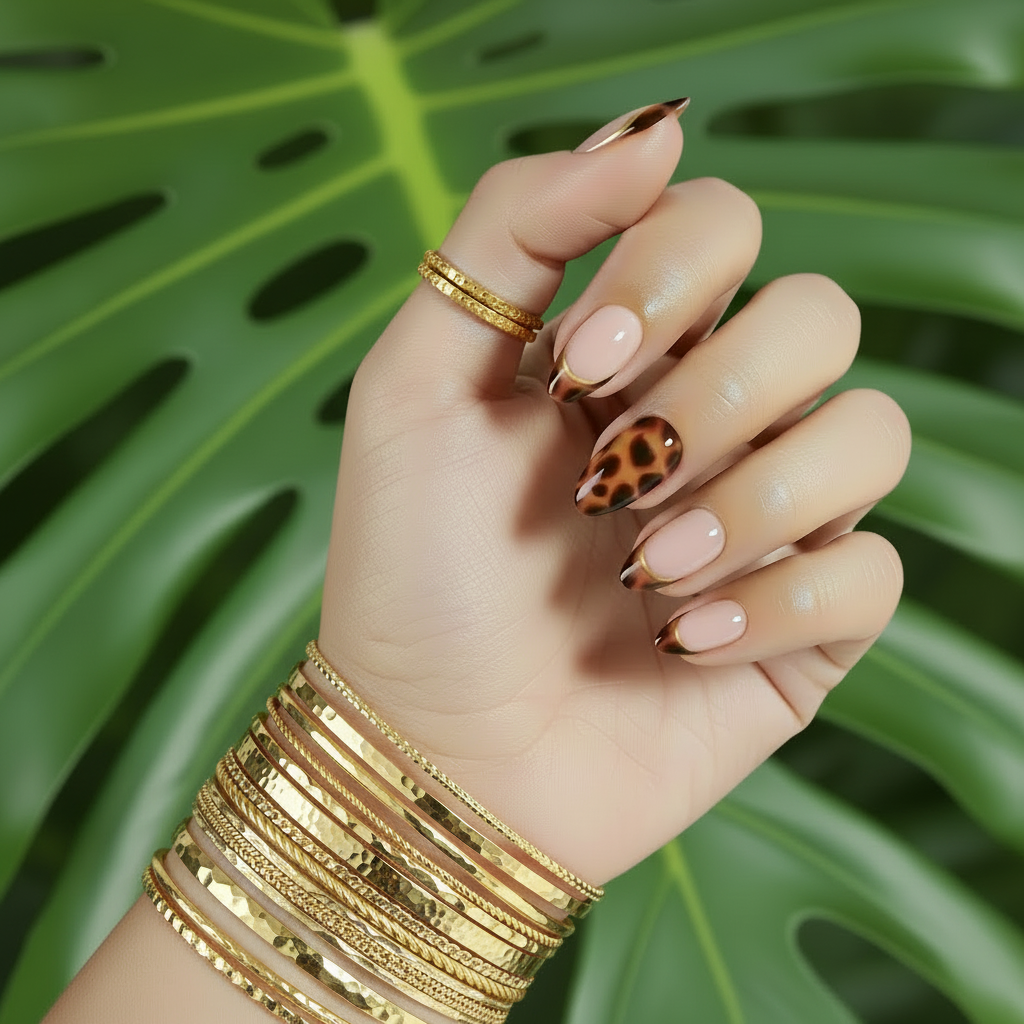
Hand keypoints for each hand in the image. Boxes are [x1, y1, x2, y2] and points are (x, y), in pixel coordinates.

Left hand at [316, 102, 908, 885]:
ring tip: (647, 571)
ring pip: (870, 434)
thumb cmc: (413, 572)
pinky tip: (685, 641)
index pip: (725, 225)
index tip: (578, 367)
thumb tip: (660, 131)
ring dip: (755, 498)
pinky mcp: (804, 624)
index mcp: (626, 350)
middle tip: (612, 482)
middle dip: (712, 395)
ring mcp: (765, 521)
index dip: (668, 275)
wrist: (434, 751)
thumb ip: (512, 231)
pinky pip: (873, 573)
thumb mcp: (416, 382)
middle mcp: (708, 418)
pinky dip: (782, 602)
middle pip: (818, 318)